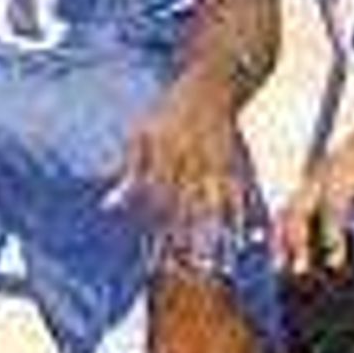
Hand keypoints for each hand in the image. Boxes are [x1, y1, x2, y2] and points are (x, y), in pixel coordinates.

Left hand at [117, 72, 255, 256]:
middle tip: (187, 268)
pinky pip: (239, 195)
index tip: (155, 257)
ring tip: (216, 262)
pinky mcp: (235, 163)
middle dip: (187, 238)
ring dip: (215, 234)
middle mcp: (190, 161)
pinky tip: (244, 239)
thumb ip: (128, 173)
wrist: (210, 84)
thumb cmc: (169, 113)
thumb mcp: (141, 136)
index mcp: (164, 156)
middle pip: (186, 206)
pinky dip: (241, 217)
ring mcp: (215, 163)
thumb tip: (109, 206)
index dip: (156, 228)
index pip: (157, 200)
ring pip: (214, 205)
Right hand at [275, 111, 353, 272]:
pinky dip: (281, 233)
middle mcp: (318, 180)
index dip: (333, 238)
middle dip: (297, 242)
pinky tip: (280, 254)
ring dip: (281, 240)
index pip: (332, 211)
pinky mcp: (305, 189)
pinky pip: (287, 212)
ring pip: (286, 212)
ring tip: (280, 267)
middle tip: (299, 270)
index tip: (334, 264)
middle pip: (298, 212)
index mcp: (340, 176)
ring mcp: (308, 183)